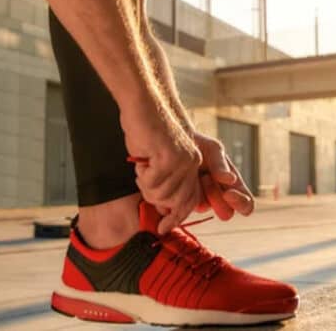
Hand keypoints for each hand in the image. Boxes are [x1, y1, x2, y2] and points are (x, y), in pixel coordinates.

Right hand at [120, 105, 201, 233]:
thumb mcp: (158, 162)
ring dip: (145, 183)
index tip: (162, 229)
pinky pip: (152, 181)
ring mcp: (184, 160)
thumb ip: (165, 184)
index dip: (176, 218)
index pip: (190, 202)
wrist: (143, 105)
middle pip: (174, 202)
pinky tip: (142, 158)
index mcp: (193, 165)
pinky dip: (142, 174)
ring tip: (142, 165)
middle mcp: (193, 164)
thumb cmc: (147, 132)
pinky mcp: (171, 156)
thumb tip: (164, 209)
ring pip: (161, 194)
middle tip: (142, 179)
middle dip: (153, 197)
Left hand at [190, 133, 254, 219]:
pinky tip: (182, 176)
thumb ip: (221, 164)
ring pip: (205, 208)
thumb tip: (231, 179)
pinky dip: (185, 192)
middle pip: (227, 213)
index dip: (241, 203)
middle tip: (206, 178)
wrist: (173, 144)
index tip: (228, 193)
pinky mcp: (184, 203)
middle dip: (218, 199)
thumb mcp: (212, 149)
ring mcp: (201, 201)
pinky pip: (187, 206)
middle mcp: (219, 197)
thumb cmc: (197, 145)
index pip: (246, 205)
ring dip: (201, 191)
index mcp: (233, 186)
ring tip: (194, 172)